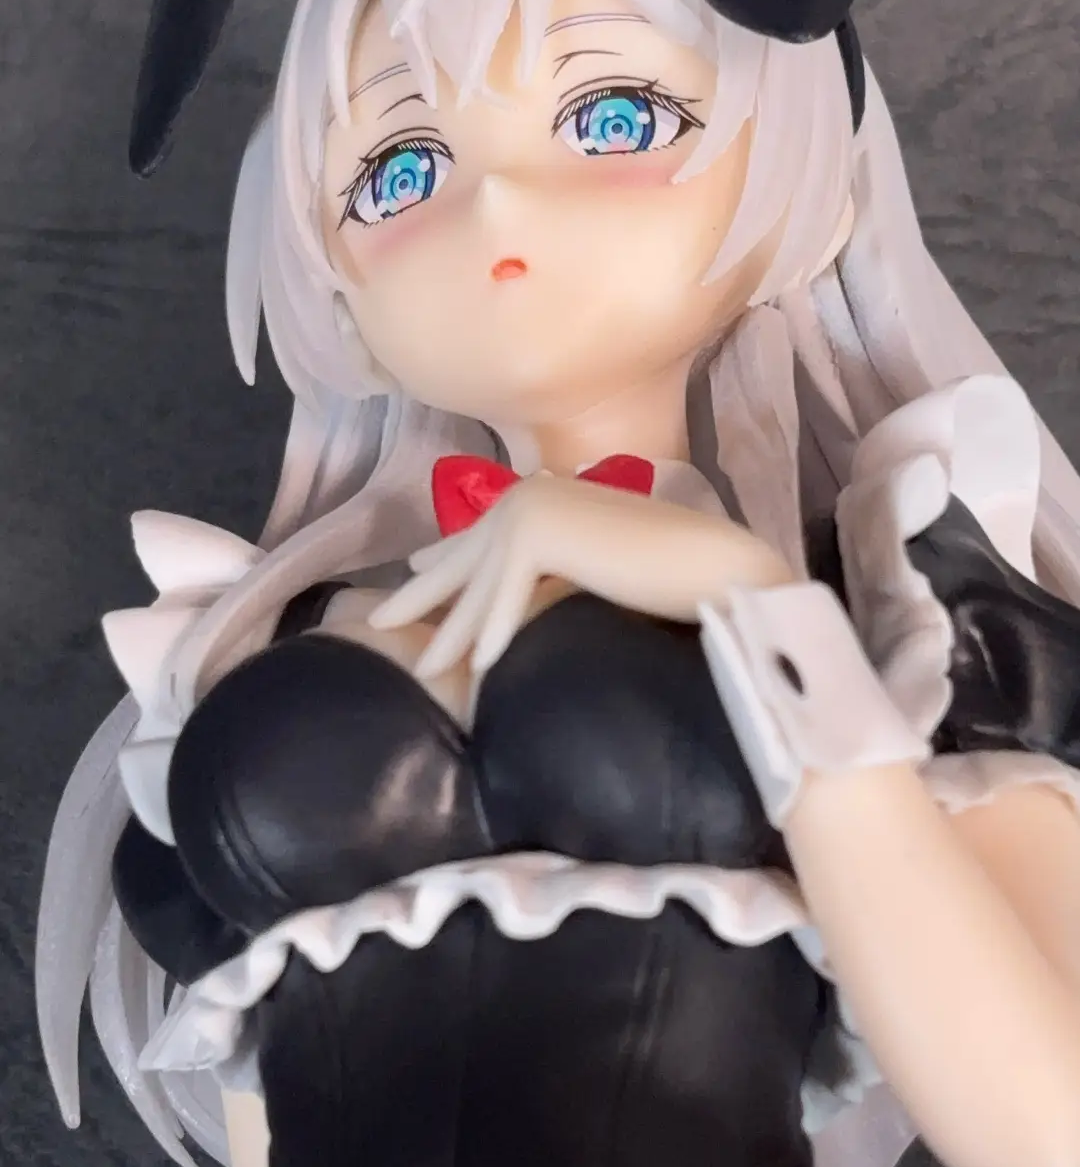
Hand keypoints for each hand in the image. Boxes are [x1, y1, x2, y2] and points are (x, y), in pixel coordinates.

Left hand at [368, 472, 791, 677]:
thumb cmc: (667, 571)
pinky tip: (480, 669)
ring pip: (480, 586)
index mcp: (542, 493)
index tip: (413, 570)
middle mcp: (530, 493)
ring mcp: (535, 509)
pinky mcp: (546, 535)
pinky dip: (496, 634)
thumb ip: (556, 566)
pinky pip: (512, 597)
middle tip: (379, 622)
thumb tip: (525, 587)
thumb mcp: (594, 564)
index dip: (443, 557)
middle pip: (464, 558)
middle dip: (421, 595)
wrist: (714, 565)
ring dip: (453, 634)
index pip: (481, 532)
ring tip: (425, 673)